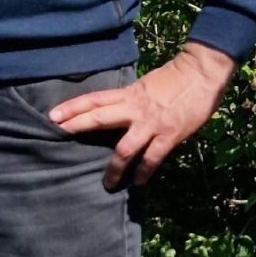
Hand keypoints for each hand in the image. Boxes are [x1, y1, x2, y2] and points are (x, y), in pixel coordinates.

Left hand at [48, 42, 238, 190]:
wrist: (202, 73)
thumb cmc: (177, 77)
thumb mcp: (147, 85)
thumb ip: (132, 100)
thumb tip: (118, 114)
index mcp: (129, 94)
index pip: (94, 100)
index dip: (72, 107)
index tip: (53, 116)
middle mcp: (135, 108)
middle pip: (99, 118)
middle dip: (76, 128)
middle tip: (57, 138)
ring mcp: (151, 124)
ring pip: (123, 148)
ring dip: (114, 168)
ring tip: (108, 184)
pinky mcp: (169, 136)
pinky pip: (152, 159)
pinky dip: (144, 172)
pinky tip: (138, 181)